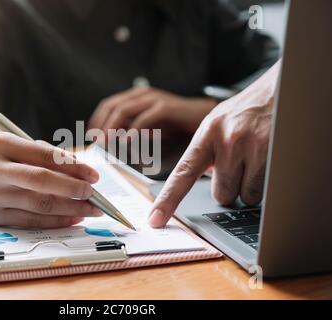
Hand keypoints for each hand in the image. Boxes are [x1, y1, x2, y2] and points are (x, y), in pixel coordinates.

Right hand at [0, 132, 101, 228]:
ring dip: (69, 208)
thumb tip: (81, 173)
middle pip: (40, 180)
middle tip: (93, 194)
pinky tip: (72, 219)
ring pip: (38, 203)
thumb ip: (43, 155)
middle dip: (72, 188)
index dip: (72, 166)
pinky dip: (55, 221)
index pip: (43, 155)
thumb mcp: (14, 146)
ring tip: (90, 209)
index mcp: (0, 143)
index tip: (94, 175)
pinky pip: (30, 221)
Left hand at [88, 87, 217, 136]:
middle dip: (100, 124)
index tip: (90, 136)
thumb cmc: (176, 124)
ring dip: (111, 127)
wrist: (204, 116)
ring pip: (124, 109)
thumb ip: (132, 132)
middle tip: (94, 141)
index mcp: (136, 98)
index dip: (96, 120)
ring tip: (105, 142)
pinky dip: (134, 130)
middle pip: (112, 106)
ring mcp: (154, 99)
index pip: (108, 105)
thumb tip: (113, 143)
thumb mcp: (149, 128)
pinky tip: (128, 141)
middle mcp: (142, 95)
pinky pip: (145, 117)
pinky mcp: (167, 107)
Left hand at [148, 62, 279, 227]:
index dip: (168, 200)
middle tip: (239, 165)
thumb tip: (192, 184)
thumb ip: (204, 153)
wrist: (280, 91)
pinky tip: (267, 162)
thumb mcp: (217, 125)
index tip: (156, 220)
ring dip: (248, 186)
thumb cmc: (246, 111)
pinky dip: (264, 184)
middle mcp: (225, 140)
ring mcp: (250, 147)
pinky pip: (262, 191)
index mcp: (206, 134)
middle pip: (220, 194)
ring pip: (243, 196)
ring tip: (255, 159)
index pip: (182, 173)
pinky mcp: (272, 154)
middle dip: (230, 186)